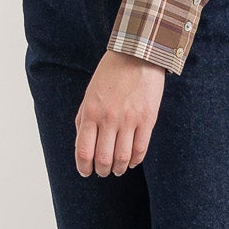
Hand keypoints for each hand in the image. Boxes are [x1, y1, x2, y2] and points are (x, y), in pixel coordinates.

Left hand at [75, 49, 165, 175]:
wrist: (137, 56)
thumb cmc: (110, 75)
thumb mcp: (89, 95)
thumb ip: (83, 119)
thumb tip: (81, 145)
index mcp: (91, 112)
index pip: (84, 150)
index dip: (84, 166)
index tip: (86, 172)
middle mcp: (108, 119)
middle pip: (103, 158)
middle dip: (102, 171)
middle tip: (103, 172)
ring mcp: (129, 120)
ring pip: (122, 157)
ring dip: (118, 168)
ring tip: (117, 169)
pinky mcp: (147, 119)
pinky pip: (141, 148)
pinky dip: (135, 160)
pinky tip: (131, 161)